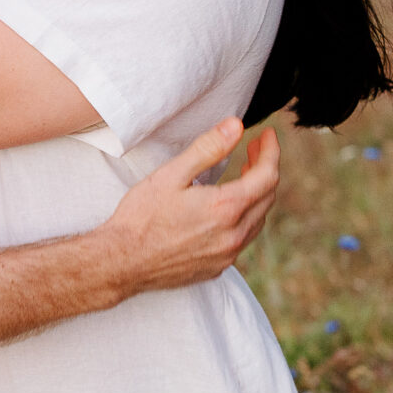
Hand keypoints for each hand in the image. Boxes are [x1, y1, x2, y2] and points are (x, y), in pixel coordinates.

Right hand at [95, 120, 279, 299]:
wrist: (120, 262)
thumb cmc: (141, 217)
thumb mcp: (172, 174)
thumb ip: (208, 148)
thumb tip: (236, 125)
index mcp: (225, 208)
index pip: (268, 176)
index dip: (271, 151)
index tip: (268, 135)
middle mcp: (233, 235)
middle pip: (267, 197)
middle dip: (265, 169)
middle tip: (253, 149)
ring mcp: (226, 255)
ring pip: (257, 220)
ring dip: (256, 195)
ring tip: (244, 175)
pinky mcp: (217, 267)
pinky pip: (242, 239)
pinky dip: (244, 218)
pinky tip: (228, 209)